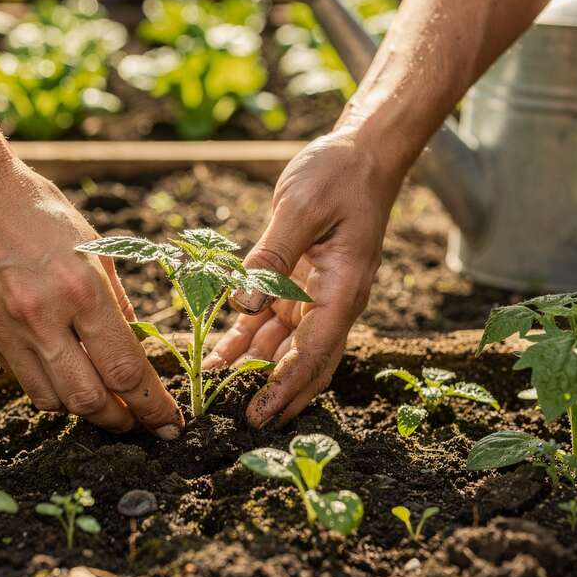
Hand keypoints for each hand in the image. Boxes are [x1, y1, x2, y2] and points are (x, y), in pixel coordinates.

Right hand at [0, 154, 184, 438]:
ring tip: (105, 405)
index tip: (170, 421)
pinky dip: (50, 388)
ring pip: (53, 400)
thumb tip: (137, 349)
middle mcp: (43, 316)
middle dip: (121, 420)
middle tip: (139, 422)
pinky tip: (65, 377)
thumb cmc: (39, 211)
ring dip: (84, 410)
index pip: (125, 369)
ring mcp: (7, 329)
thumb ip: (116, 304)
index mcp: (82, 289)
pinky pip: (23, 380)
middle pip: (89, 399)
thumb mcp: (95, 247)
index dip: (152, 404)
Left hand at [203, 129, 407, 427]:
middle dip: (274, 394)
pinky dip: (245, 337)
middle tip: (239, 423)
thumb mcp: (300, 208)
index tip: (260, 415)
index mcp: (342, 290)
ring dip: (252, 368)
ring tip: (215, 389)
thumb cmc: (338, 175)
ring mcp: (315, 293)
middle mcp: (332, 300)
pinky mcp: (298, 280)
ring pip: (282, 345)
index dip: (285, 388)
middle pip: (303, 362)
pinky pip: (270, 319)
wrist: (362, 153)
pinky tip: (218, 353)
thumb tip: (242, 305)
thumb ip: (270, 256)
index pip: (314, 353)